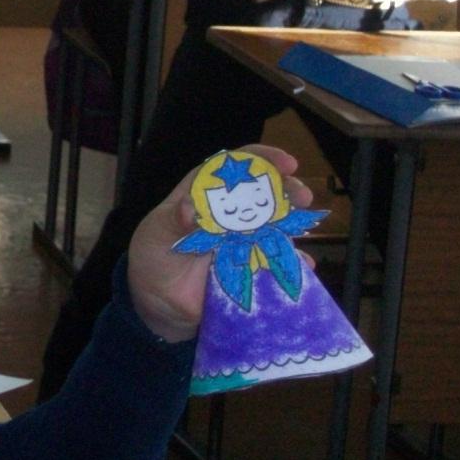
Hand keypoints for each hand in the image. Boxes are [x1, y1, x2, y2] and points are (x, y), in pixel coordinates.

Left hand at [127, 144, 312, 343]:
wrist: (158, 300)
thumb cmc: (155, 255)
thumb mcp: (157, 234)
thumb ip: (172, 222)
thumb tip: (188, 210)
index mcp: (207, 193)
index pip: (237, 166)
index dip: (262, 159)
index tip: (285, 163)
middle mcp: (232, 213)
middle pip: (266, 192)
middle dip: (288, 189)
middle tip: (302, 196)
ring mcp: (246, 240)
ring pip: (278, 225)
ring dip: (297, 224)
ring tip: (304, 230)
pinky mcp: (253, 268)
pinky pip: (278, 264)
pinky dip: (293, 264)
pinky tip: (302, 266)